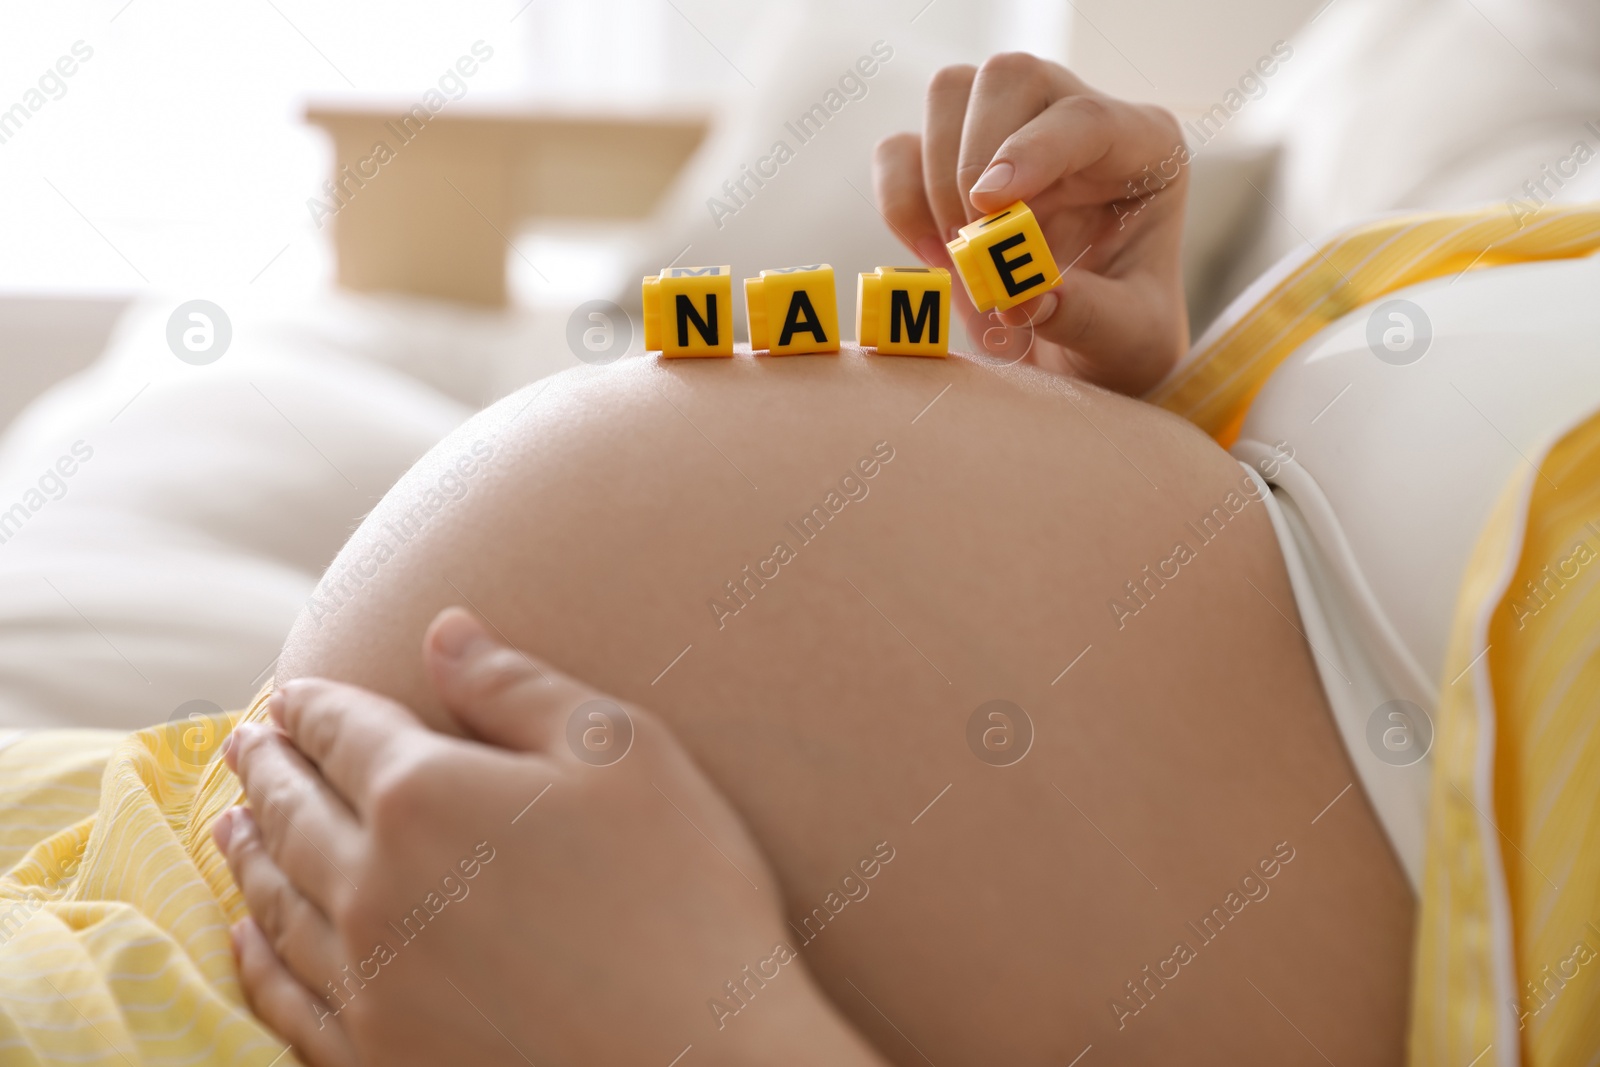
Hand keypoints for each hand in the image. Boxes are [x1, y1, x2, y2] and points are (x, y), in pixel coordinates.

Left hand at [217, 607, 885, 1066]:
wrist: (703, 1061)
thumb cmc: (684, 891)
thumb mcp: (621, 753)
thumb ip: (519, 687)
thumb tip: (443, 631)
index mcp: (426, 793)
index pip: (344, 732)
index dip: (311, 705)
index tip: (287, 692)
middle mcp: (373, 883)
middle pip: (294, 811)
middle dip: (265, 770)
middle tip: (242, 745)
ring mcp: (369, 978)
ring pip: (278, 900)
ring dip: (248, 853)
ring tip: (228, 825)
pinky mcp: (379, 1055)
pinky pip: (288, 996)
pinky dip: (257, 957)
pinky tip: (247, 938)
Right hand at [874, 52, 1189, 394]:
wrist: (1085, 364)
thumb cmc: (1124, 343)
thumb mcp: (1128, 343)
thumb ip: (1090, 317)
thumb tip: (1030, 295)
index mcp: (1142, 150)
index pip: (1085, 116)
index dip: (1033, 149)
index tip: (990, 205)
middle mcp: (1076, 124)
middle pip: (1009, 78)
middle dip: (972, 160)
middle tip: (973, 244)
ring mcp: (1010, 136)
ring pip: (950, 95)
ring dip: (935, 181)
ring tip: (959, 260)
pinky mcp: (951, 164)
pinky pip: (900, 150)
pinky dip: (900, 202)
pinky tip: (934, 257)